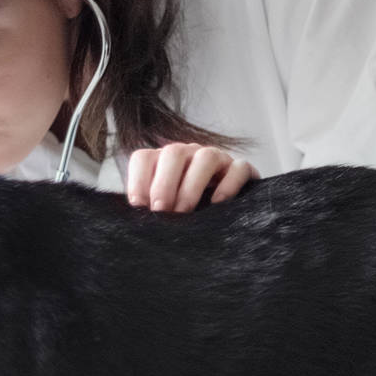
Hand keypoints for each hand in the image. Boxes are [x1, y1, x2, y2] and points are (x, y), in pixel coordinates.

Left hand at [126, 143, 254, 211]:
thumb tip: (134, 222)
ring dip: (192, 185)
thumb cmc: (189, 212)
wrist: (229, 213)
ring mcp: (217, 158)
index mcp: (164, 162)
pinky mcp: (241, 168)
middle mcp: (189, 154)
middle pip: (174, 153)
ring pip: (206, 157)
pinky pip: (238, 168)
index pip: (144, 158)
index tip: (138, 207)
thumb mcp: (167, 208)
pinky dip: (228, 184)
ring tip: (185, 211)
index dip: (137, 180)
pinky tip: (218, 203)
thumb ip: (151, 209)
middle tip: (161, 211)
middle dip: (164, 184)